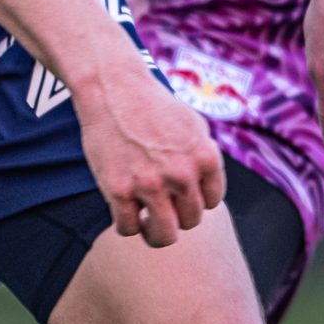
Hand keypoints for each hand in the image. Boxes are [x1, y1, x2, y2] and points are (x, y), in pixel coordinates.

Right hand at [76, 66, 225, 246]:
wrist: (113, 87)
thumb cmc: (152, 106)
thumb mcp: (193, 125)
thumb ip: (204, 159)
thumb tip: (207, 193)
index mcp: (206, 157)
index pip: (211, 202)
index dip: (194, 198)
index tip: (178, 189)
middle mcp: (183, 174)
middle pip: (190, 221)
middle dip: (176, 214)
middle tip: (160, 201)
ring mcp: (151, 184)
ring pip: (164, 236)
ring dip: (155, 233)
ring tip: (146, 220)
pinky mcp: (119, 190)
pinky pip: (128, 229)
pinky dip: (127, 225)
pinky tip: (124, 210)